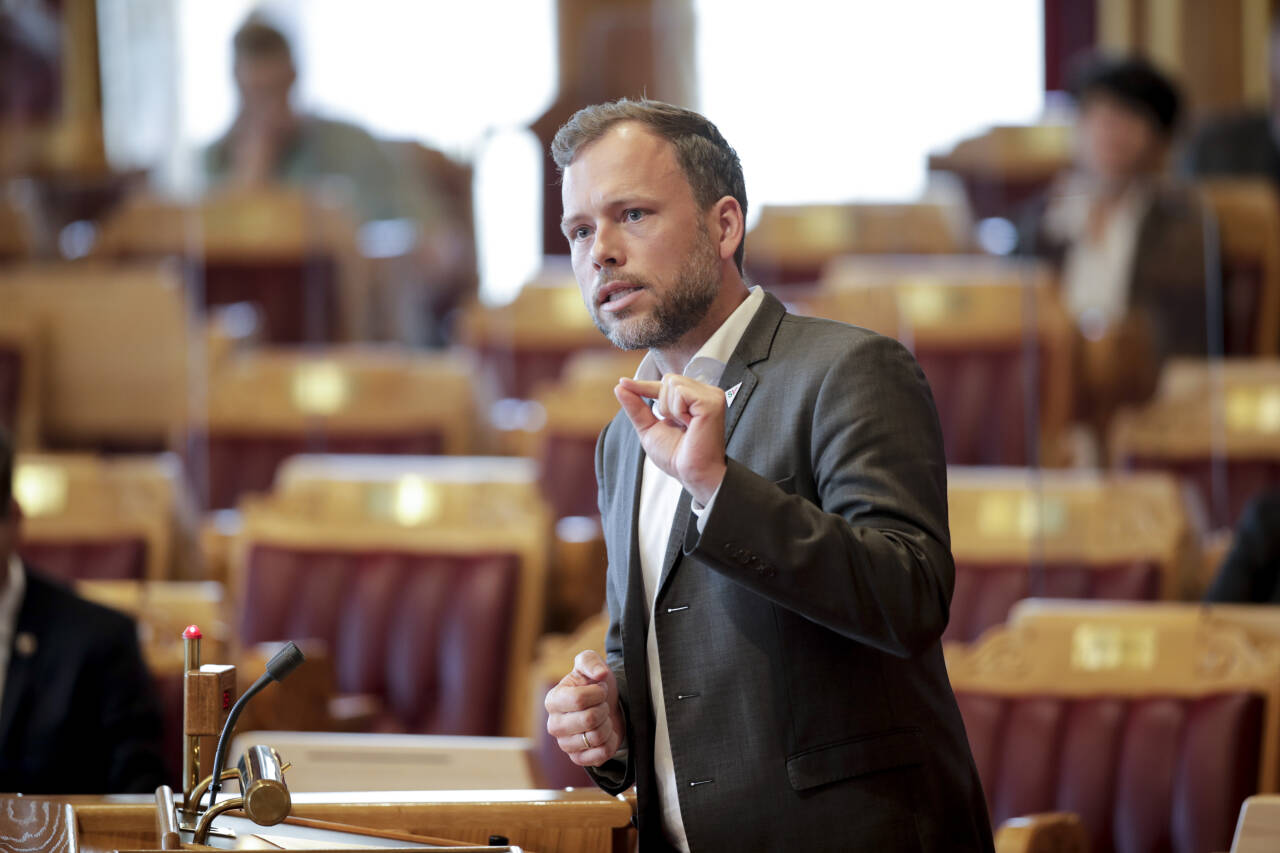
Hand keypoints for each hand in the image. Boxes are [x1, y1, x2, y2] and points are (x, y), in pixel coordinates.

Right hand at [544, 650, 623, 766]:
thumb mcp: (591, 664)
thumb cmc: (595, 685)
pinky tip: (605, 733)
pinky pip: (601, 754)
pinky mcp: (578, 759)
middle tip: (602, 705)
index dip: (598, 693)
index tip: (600, 689)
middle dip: (604, 709)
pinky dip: (610, 742)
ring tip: (603, 718)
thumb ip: (591, 661)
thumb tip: (599, 674)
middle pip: (589, 719)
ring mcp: (565, 744)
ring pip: (597, 737)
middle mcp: (554, 725)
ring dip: (607, 724)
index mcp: (553, 700)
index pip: (578, 699)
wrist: (607, 706)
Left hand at [615, 375, 726, 504]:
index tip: (623, 382)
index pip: (665, 383)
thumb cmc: (677, 457)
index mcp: (692, 399)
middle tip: (678, 426)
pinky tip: (690, 424)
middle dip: (663, 405)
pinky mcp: (712, 401)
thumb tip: (620, 387)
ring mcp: (711, 396)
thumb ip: (636, 407)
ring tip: (685, 426)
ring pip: (673, 384)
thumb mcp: (649, 428)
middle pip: (668, 380)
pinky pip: (681, 393)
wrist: (692, 473)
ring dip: (670, 409)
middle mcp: (704, 394)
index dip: (644, 385)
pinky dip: (678, 411)